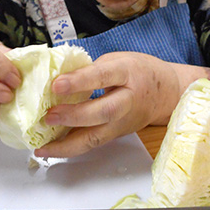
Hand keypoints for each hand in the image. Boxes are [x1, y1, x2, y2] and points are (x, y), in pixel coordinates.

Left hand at [34, 52, 181, 157]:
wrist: (167, 93)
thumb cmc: (139, 72)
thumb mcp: (118, 59)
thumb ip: (91, 68)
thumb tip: (57, 79)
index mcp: (128, 73)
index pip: (103, 76)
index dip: (80, 81)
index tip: (56, 84)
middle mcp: (128, 101)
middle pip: (103, 112)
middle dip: (73, 116)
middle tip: (48, 116)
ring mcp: (123, 122)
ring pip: (97, 138)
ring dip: (67, 145)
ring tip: (42, 147)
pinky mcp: (116, 136)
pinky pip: (93, 144)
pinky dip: (70, 149)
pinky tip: (51, 149)